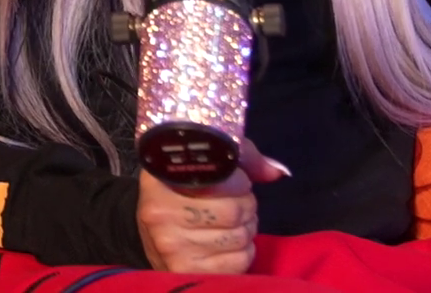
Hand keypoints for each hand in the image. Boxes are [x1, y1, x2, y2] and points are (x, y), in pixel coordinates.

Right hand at [136, 138, 287, 273]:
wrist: (152, 236)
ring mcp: (172, 246)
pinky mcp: (186, 270)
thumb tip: (278, 172)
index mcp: (160, 178)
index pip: (217, 174)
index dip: (236, 179)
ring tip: (232, 224)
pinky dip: (243, 252)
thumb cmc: (181, 195)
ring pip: (239, 236)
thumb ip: (242, 160)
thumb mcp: (201, 167)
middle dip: (246, 205)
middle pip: (233, 209)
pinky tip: (228, 245)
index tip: (234, 181)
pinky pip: (239, 261)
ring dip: (246, 229)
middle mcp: (160, 213)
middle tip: (237, 205)